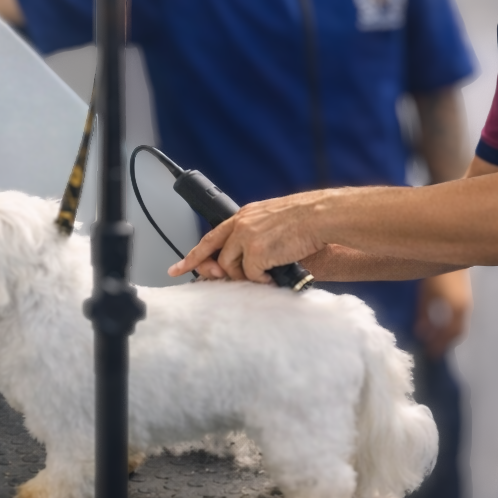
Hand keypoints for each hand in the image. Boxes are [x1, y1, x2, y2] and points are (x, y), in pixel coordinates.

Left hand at [169, 191, 330, 282]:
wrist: (320, 216)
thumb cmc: (306, 219)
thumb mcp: (274, 220)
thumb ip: (256, 234)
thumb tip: (249, 259)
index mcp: (244, 215)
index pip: (211, 238)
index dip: (193, 255)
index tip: (177, 268)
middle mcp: (240, 225)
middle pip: (218, 257)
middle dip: (220, 274)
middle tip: (232, 281)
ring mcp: (246, 238)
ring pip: (232, 268)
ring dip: (248, 277)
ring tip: (267, 274)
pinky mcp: (256, 252)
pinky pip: (251, 276)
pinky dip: (263, 280)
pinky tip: (274, 275)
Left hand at [414, 269, 471, 357]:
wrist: (451, 253)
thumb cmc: (436, 274)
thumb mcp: (426, 295)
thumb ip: (424, 315)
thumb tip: (421, 334)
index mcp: (456, 310)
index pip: (448, 335)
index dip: (439, 346)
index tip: (429, 356)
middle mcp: (464, 309)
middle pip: (457, 333)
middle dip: (446, 343)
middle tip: (434, 351)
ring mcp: (466, 302)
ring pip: (460, 325)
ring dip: (449, 335)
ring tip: (436, 340)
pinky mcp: (465, 297)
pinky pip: (460, 318)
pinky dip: (451, 325)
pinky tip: (441, 325)